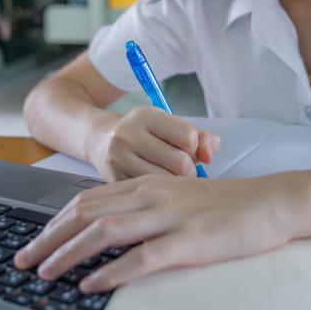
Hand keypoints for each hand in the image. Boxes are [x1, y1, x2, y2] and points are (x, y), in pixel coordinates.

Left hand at [13, 173, 295, 292]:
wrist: (274, 202)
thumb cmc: (230, 206)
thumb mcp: (181, 199)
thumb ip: (148, 209)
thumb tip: (114, 231)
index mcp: (148, 184)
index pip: (88, 199)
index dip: (56, 221)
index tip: (36, 241)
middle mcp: (152, 194)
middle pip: (86, 212)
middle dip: (48, 237)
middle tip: (23, 259)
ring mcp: (169, 216)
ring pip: (104, 231)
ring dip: (68, 253)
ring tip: (45, 272)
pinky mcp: (188, 240)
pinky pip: (140, 257)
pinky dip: (110, 271)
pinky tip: (91, 284)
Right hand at [89, 106, 220, 181]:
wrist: (101, 142)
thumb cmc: (146, 136)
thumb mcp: (171, 127)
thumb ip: (202, 138)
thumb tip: (209, 156)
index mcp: (145, 115)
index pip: (188, 135)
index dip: (194, 146)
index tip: (185, 148)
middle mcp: (128, 135)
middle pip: (180, 163)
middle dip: (188, 169)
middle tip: (180, 167)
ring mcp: (118, 159)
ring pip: (167, 182)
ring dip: (175, 183)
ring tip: (168, 175)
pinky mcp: (114, 181)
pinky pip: (151, 194)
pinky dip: (160, 193)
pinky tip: (156, 185)